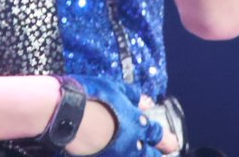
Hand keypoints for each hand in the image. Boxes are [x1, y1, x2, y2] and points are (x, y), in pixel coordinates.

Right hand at [63, 76, 178, 155]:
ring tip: (143, 155)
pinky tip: (120, 155)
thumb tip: (146, 101)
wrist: (67, 112)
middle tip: (163, 155)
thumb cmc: (91, 95)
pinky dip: (121, 156)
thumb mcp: (115, 89)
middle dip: (159, 154)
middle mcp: (131, 142)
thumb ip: (132, 96)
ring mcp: (117, 154)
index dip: (165, 139)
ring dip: (143, 156)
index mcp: (137, 122)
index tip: (172, 142)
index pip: (156, 133)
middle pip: (151, 155)